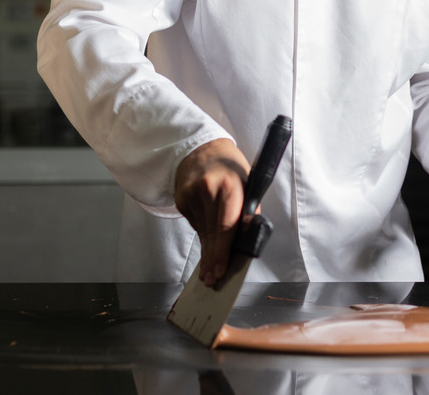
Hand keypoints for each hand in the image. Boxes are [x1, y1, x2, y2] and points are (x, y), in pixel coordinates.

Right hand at [174, 139, 249, 285]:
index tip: (220, 270)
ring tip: (209, 267)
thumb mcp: (248, 186)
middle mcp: (208, 189)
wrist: (204, 150)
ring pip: (201, 231)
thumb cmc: (231, 170)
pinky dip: (202, 230)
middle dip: (212, 259)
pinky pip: (194, 223)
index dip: (222, 252)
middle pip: (211, 233)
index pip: (225, 226)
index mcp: (230, 185)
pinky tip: (206, 229)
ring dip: (207, 249)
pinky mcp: (180, 198)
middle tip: (211, 279)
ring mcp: (190, 193)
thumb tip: (243, 245)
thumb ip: (248, 214)